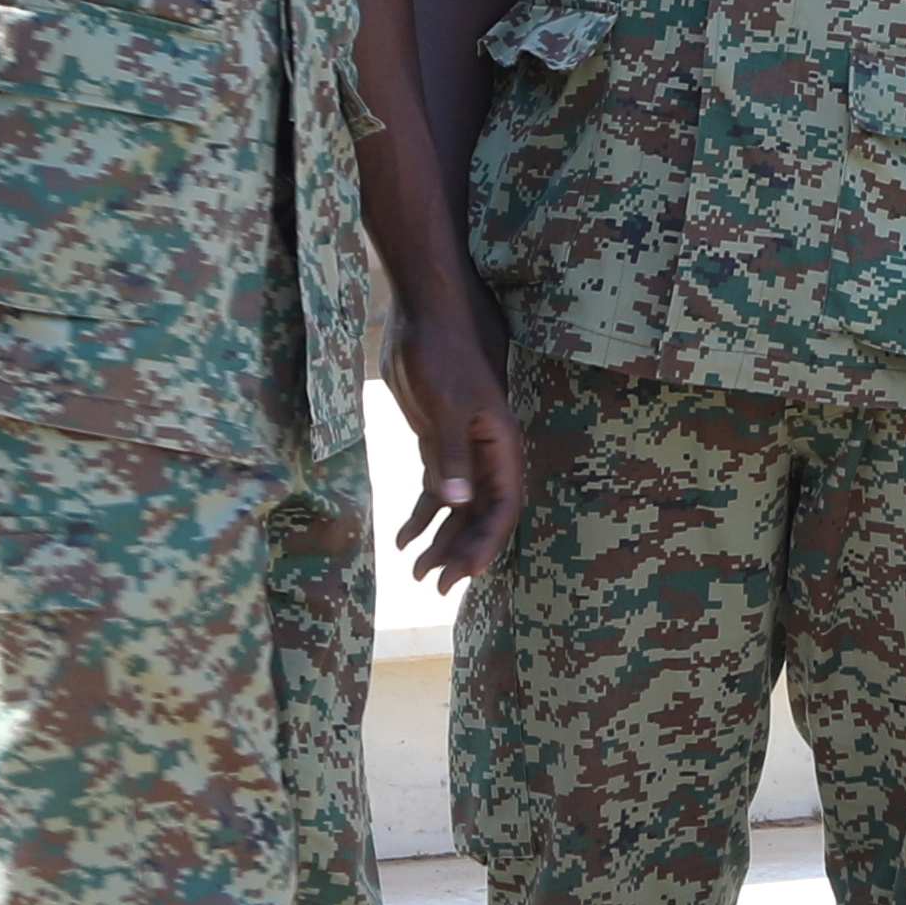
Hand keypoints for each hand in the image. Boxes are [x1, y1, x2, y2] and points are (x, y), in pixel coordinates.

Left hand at [382, 298, 521, 591]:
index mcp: (501, 446)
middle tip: (435, 586)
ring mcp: (463, 451)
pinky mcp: (438, 444)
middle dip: (461, 553)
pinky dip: (421, 516)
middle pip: (482, 516)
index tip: (462, 576)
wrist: (421, 317)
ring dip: (441, 541)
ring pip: (458, 509)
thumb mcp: (445, 405)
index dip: (486, 544)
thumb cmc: (440, 355)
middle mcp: (488, 455)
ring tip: (417, 573)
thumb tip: (457, 501)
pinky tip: (402, 539)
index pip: (503, 507)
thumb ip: (451, 454)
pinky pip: (436, 490)